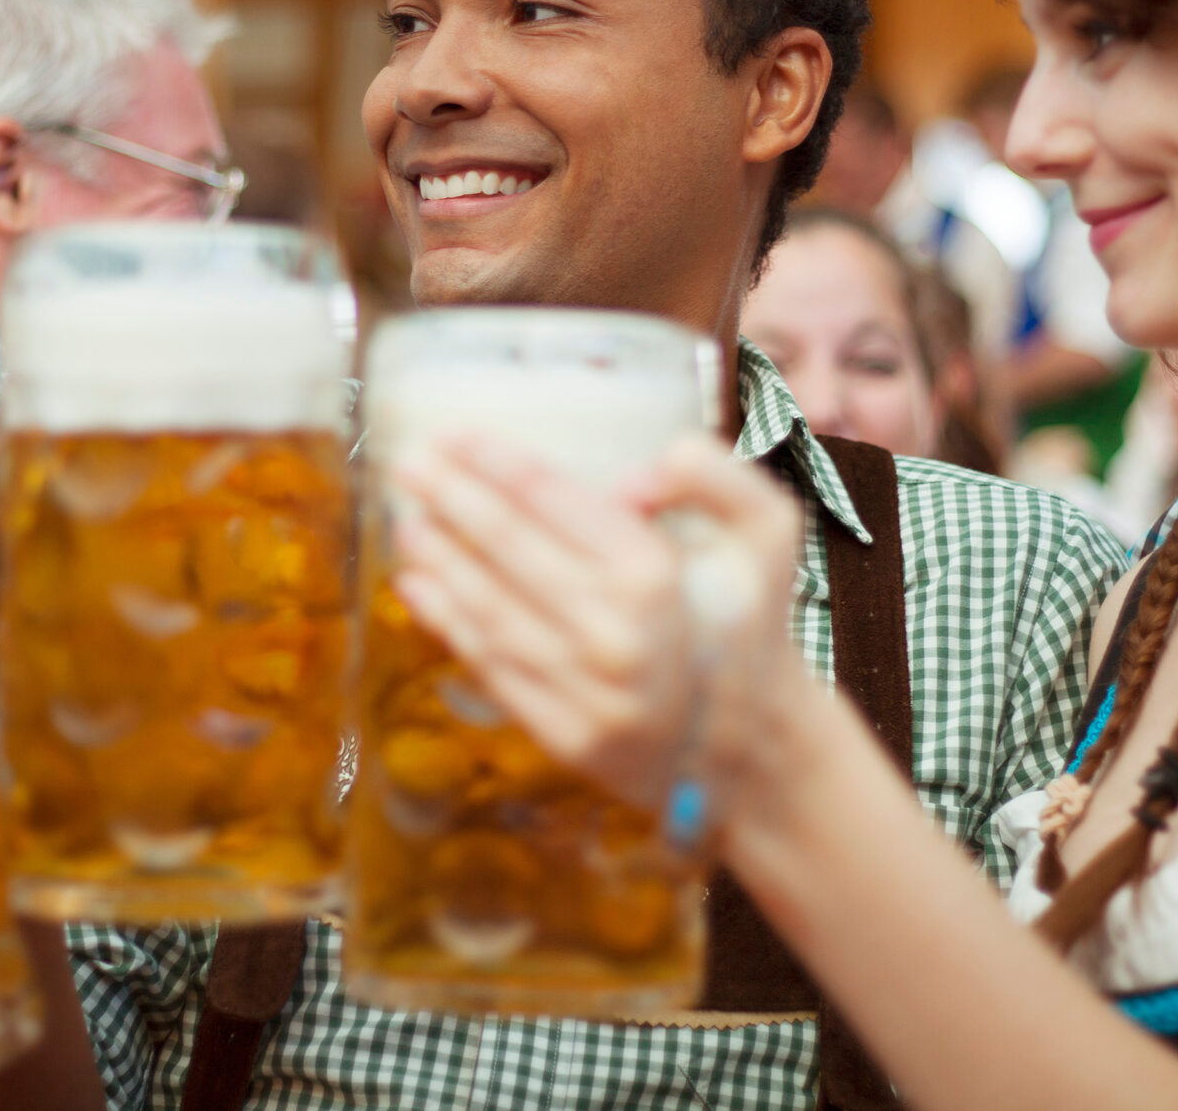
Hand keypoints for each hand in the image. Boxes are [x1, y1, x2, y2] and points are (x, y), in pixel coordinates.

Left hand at [388, 433, 806, 816]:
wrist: (756, 743)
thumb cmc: (748, 619)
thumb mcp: (770, 530)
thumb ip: (717, 475)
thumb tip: (631, 478)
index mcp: (660, 579)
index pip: (558, 505)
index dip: (499, 464)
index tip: (455, 434)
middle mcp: (617, 640)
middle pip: (511, 554)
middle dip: (453, 500)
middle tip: (409, 462)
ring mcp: (586, 697)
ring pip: (491, 613)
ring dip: (439, 559)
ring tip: (407, 516)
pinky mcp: (565, 738)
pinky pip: (493, 670)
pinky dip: (447, 625)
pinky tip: (418, 585)